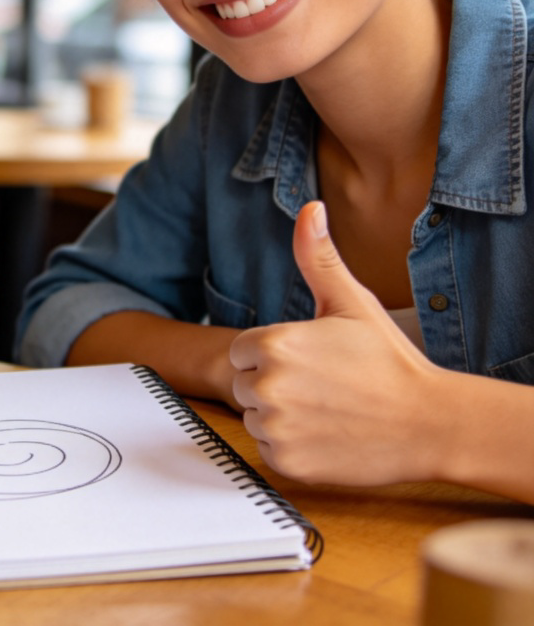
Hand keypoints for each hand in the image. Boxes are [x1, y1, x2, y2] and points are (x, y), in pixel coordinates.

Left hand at [228, 201, 447, 486]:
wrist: (429, 422)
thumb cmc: (389, 361)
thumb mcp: (350, 302)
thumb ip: (317, 256)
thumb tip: (310, 210)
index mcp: (273, 343)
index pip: (242, 351)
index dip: (272, 355)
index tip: (308, 361)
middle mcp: (267, 386)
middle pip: (245, 384)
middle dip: (273, 384)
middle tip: (321, 386)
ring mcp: (276, 427)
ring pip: (256, 417)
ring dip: (281, 415)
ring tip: (326, 409)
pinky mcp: (287, 463)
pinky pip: (270, 450)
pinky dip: (291, 447)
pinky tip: (326, 435)